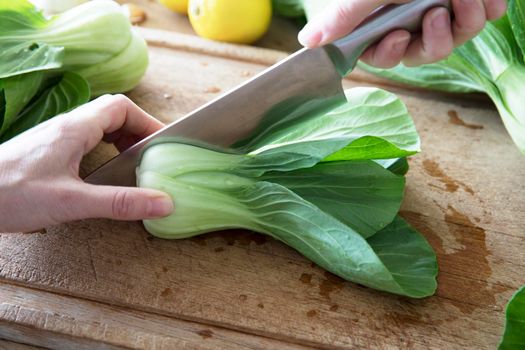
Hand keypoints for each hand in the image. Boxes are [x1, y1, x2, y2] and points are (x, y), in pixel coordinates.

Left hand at [0, 94, 173, 232]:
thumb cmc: (10, 194)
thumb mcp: (72, 202)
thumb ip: (119, 202)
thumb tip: (162, 203)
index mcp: (74, 129)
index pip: (121, 107)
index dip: (147, 121)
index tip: (163, 143)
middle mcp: (66, 127)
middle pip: (113, 114)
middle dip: (138, 132)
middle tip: (153, 155)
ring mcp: (55, 138)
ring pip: (98, 126)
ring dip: (121, 140)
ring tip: (134, 163)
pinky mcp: (48, 152)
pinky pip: (85, 141)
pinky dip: (104, 150)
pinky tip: (104, 172)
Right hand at [298, 0, 506, 66]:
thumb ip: (343, 15)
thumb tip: (306, 41)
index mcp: (386, 17)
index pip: (381, 54)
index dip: (389, 53)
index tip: (398, 36)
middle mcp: (414, 18)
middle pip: (419, 54)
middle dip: (432, 41)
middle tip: (437, 13)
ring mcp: (445, 12)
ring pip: (452, 42)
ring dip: (462, 24)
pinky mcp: (475, 4)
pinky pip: (482, 22)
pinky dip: (485, 9)